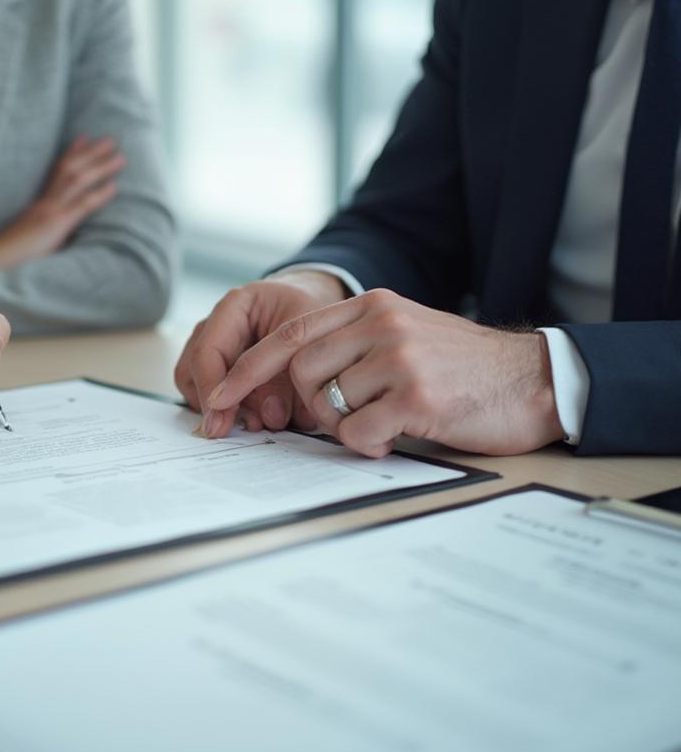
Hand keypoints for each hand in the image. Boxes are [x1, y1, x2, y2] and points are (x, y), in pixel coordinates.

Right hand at [0, 136, 125, 269]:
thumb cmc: (12, 257)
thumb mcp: (34, 237)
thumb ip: (50, 229)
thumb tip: (67, 230)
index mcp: (38, 203)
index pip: (56, 172)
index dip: (71, 153)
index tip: (84, 137)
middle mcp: (44, 202)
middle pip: (70, 169)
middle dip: (91, 153)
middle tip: (111, 140)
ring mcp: (49, 211)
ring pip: (77, 180)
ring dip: (100, 167)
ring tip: (120, 156)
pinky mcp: (54, 225)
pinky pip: (80, 206)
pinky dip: (98, 195)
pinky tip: (114, 187)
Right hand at [174, 271, 346, 435]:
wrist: (319, 311)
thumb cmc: (313, 314)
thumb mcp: (308, 340)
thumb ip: (289, 378)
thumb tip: (270, 416)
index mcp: (235, 306)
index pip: (206, 351)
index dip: (211, 390)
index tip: (220, 423)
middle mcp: (217, 325)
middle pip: (192, 371)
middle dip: (217, 405)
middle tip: (245, 427)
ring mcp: (216, 347)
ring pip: (196, 386)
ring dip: (222, 408)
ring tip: (257, 421)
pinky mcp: (224, 368)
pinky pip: (214, 393)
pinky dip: (231, 408)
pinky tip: (256, 415)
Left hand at [206, 289, 564, 456]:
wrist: (534, 379)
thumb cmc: (463, 368)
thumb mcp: (405, 334)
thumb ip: (353, 345)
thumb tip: (293, 379)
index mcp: (371, 306)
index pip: (288, 334)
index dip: (246, 368)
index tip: (217, 397)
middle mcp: (380, 324)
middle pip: (297, 371)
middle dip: (303, 406)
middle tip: (338, 420)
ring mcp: (399, 357)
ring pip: (324, 402)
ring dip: (340, 427)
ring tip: (376, 426)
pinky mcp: (417, 397)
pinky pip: (357, 432)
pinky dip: (365, 445)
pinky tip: (393, 439)